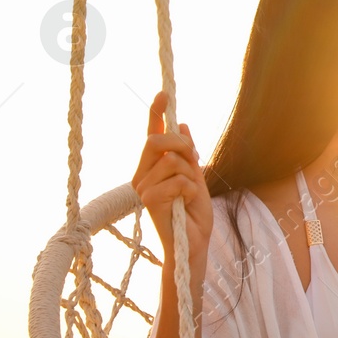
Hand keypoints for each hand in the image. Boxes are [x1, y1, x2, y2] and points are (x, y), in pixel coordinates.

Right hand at [132, 91, 211, 272]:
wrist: (192, 245)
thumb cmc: (193, 215)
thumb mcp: (196, 178)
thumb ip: (188, 155)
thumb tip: (183, 124)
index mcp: (152, 168)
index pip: (152, 135)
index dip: (156, 113)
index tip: (163, 93)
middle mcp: (141, 175)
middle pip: (156, 140)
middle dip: (181, 144)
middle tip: (195, 159)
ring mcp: (143, 188)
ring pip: (171, 161)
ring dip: (190, 175)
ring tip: (190, 193)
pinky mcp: (149, 201)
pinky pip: (177, 180)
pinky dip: (190, 190)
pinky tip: (186, 203)